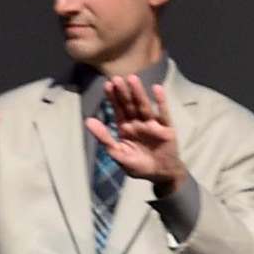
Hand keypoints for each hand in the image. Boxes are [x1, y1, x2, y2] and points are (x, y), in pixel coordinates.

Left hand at [87, 77, 188, 193]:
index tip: (107, 85)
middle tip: (116, 78)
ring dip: (138, 93)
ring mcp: (152, 124)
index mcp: (126, 128)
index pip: (118, 110)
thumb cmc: (139, 165)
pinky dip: (161, 101)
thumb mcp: (118, 154)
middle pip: (130, 105)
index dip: (112, 98)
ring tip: (132, 79)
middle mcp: (138, 122)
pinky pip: (163, 113)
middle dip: (123, 92)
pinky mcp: (166, 128)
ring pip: (144, 106)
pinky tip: (157, 89)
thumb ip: (104, 138)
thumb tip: (87, 121)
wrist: (161, 174)